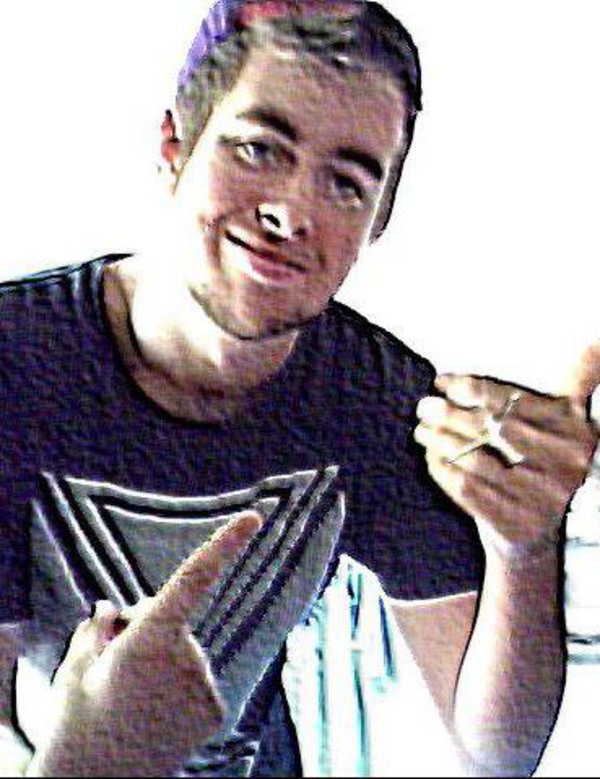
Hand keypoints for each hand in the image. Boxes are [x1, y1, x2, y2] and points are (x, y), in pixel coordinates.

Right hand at [27, 511, 261, 777]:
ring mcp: (204, 687)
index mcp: (149, 639)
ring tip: (133, 700)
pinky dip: (179, 688)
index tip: (253, 517)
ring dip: (163, 664)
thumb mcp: (75, 667)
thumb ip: (97, 629)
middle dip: (148, 632)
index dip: (225, 544)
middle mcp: (186, 658)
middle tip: (116, 669)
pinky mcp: (215, 711)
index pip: (194, 578)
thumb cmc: (77, 724)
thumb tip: (112, 609)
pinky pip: (196, 681)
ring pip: (184, 655)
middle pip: (172, 624)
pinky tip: (155, 713)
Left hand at [415, 374, 596, 559]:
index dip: (470, 388)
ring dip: (439, 440)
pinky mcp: (511, 522)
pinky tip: (430, 457)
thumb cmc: (543, 461)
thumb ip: (578, 380)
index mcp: (572, 431)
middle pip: (488, 429)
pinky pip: (465, 489)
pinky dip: (442, 470)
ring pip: (473, 458)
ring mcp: (536, 496)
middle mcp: (560, 464)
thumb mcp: (569, 421)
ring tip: (421, 429)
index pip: (509, 401)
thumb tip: (596, 339)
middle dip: (448, 413)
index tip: (442, 381)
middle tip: (423, 406)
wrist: (537, 532)